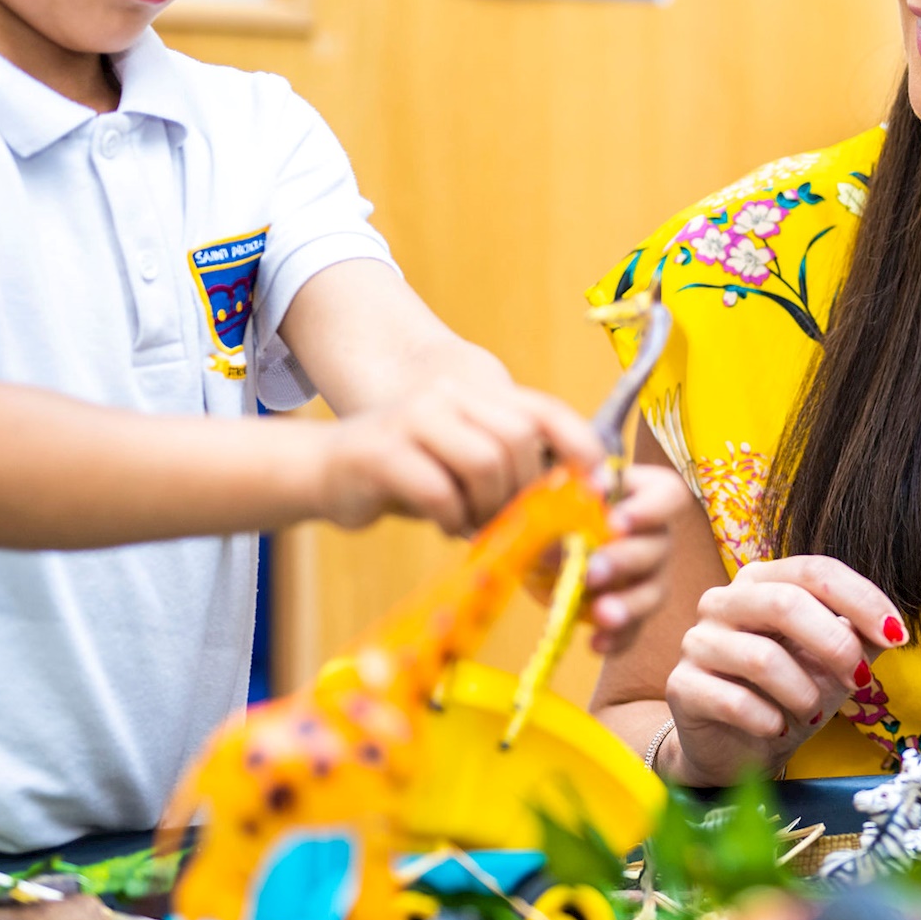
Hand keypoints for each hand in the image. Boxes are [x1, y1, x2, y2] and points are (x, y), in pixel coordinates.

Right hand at [312, 376, 596, 533]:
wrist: (323, 472)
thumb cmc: (406, 476)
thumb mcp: (465, 465)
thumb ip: (512, 471)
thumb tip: (578, 502)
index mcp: (474, 394)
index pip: (544, 410)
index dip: (579, 445)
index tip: (598, 486)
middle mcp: (447, 396)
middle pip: (518, 440)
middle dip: (526, 492)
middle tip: (515, 525)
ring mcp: (414, 419)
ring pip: (485, 461)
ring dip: (489, 507)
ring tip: (475, 524)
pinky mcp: (383, 453)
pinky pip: (440, 491)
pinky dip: (451, 518)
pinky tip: (444, 524)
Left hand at [576, 462, 683, 653]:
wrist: (544, 542)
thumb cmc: (561, 503)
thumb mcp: (563, 487)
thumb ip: (573, 483)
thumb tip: (585, 493)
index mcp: (645, 495)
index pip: (667, 497)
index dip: (649, 510)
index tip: (616, 521)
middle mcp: (655, 536)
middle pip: (657, 548)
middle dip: (625, 561)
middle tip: (592, 572)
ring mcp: (647, 577)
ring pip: (652, 593)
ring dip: (628, 605)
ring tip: (601, 614)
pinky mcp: (630, 612)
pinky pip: (632, 629)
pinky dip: (615, 638)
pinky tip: (595, 643)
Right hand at [660, 556, 907, 784]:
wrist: (737, 747)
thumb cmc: (787, 694)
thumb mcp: (833, 663)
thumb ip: (861, 639)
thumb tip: (893, 629)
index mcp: (762, 581)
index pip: (816, 571)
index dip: (862, 599)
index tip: (897, 634)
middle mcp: (724, 601)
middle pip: (786, 603)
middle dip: (836, 645)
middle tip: (859, 681)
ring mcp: (697, 641)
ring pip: (762, 657)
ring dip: (804, 693)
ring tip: (813, 713)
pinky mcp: (681, 686)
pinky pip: (735, 700)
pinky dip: (770, 720)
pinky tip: (777, 728)